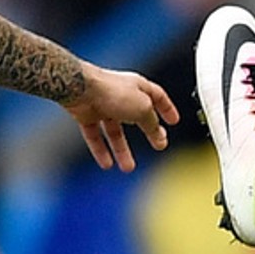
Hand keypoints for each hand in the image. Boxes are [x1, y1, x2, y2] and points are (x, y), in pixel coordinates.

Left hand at [63, 64, 177, 172]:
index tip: (173, 120)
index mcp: (138, 86)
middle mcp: (121, 95)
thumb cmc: (112, 91)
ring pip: (115, 131)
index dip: (167, 109)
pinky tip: (106, 163)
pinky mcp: (87, 115)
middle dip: (148, 133)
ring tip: (128, 167)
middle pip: (137, 117)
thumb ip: (152, 123)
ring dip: (122, 149)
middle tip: (158, 146)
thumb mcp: (143, 109)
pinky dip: (101, 150)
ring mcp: (103, 105)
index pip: (158, 97)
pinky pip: (96, 136)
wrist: (80, 89)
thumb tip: (160, 135)